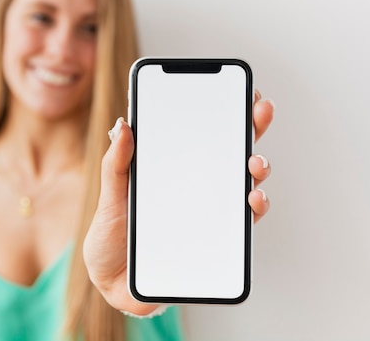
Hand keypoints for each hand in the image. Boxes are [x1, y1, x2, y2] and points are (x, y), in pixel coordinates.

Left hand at [83, 92, 274, 314]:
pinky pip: (242, 222)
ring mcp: (208, 211)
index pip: (201, 133)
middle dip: (250, 127)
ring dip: (257, 167)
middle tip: (259, 110)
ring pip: (243, 183)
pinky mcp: (215, 240)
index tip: (240, 88)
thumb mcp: (110, 195)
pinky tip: (252, 200)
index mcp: (172, 169)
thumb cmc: (110, 233)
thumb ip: (117, 163)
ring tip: (254, 162)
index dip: (224, 109)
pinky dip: (253, 209)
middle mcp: (196, 186)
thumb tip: (124, 124)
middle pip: (230, 151)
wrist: (111, 281)